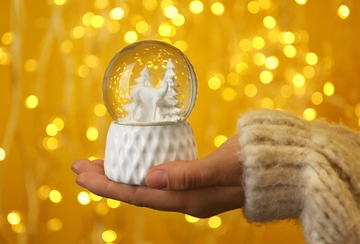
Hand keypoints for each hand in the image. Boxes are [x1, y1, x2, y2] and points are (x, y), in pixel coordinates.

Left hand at [71, 136, 243, 217]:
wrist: (281, 166)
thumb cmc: (256, 163)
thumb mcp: (224, 167)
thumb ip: (189, 174)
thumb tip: (150, 178)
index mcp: (188, 200)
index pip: (137, 194)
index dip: (107, 185)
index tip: (81, 174)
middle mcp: (185, 199)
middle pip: (135, 191)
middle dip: (105, 179)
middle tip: (78, 166)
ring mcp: (189, 190)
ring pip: (144, 184)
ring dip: (119, 173)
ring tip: (96, 164)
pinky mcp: (194, 178)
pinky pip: (158, 177)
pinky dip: (139, 168)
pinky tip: (133, 160)